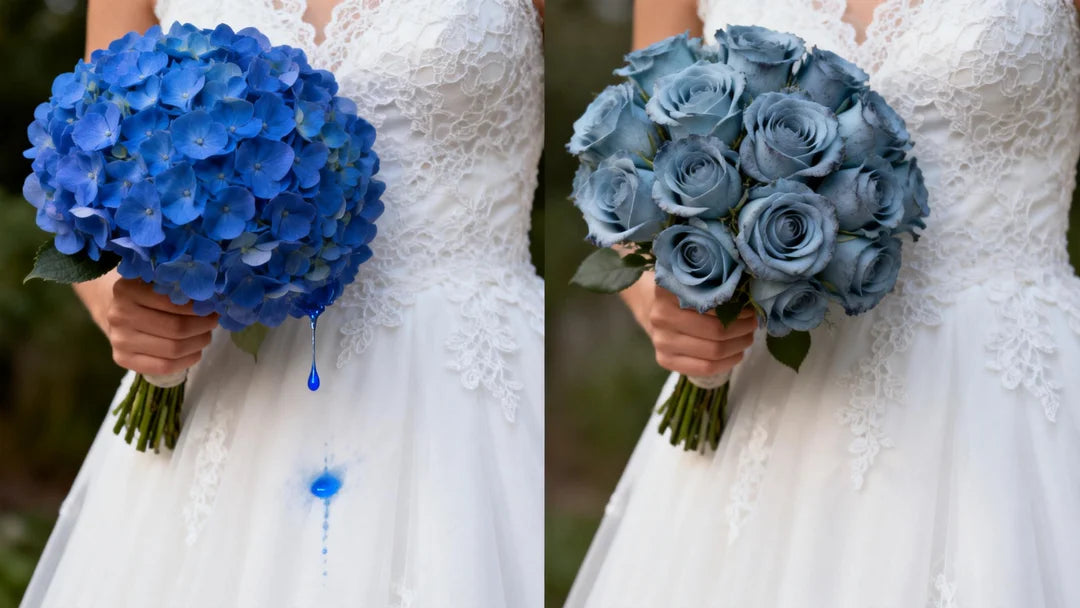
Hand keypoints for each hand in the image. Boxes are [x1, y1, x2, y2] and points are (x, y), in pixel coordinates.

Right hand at [103, 278, 218, 375]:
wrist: (117, 312)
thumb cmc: (145, 294)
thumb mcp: (156, 282)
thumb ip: (178, 287)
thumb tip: (213, 300)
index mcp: (128, 290)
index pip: (174, 303)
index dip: (199, 308)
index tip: (212, 307)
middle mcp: (119, 315)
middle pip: (177, 328)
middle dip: (203, 326)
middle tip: (213, 321)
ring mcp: (119, 340)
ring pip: (173, 349)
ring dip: (198, 342)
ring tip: (206, 334)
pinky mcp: (122, 359)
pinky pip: (164, 366)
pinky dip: (187, 360)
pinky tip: (195, 351)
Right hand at [638, 279, 756, 376]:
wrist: (654, 309)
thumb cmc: (682, 294)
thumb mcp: (694, 283)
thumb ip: (715, 287)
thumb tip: (750, 298)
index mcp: (669, 292)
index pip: (713, 306)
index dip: (737, 309)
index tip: (750, 308)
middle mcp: (661, 317)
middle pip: (716, 331)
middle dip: (742, 328)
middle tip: (753, 324)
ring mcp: (661, 341)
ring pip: (713, 351)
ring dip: (738, 345)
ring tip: (747, 337)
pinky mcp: (664, 360)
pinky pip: (705, 368)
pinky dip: (728, 362)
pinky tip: (737, 354)